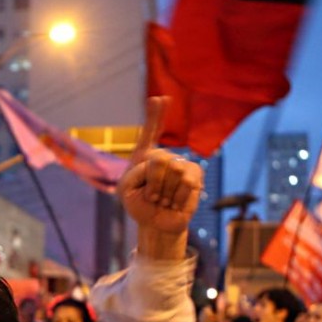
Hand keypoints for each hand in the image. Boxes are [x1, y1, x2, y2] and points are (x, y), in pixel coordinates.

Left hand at [118, 98, 202, 258]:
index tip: (160, 98)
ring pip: (174, 171)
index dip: (155, 115)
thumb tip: (164, 161)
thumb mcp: (126, 189)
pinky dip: (177, 198)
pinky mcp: (195, 176)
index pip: (150, 131)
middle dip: (153, 181)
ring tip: (162, 199)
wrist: (155, 223)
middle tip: (151, 195)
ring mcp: (181, 164)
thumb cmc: (138, 204)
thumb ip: (137, 171)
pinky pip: (187, 183)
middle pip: (159, 158)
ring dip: (164, 192)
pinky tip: (174, 203)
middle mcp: (164, 156)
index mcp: (144, 156)